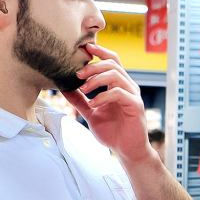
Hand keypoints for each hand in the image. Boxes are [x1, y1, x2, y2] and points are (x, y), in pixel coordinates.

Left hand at [62, 43, 153, 162]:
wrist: (126, 150)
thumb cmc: (112, 131)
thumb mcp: (91, 113)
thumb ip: (79, 100)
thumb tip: (64, 88)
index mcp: (119, 84)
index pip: (112, 60)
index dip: (100, 51)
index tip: (84, 48)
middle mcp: (128, 86)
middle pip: (113, 64)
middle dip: (93, 66)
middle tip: (77, 74)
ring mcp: (133, 95)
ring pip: (115, 75)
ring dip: (96, 79)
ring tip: (84, 88)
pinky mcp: (135, 106)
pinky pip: (118, 93)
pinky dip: (103, 96)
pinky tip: (93, 104)